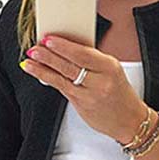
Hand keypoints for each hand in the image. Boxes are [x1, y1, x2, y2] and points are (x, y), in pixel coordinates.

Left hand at [20, 35, 148, 143]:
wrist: (129, 120)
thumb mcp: (112, 71)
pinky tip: (39, 74)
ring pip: (62, 79)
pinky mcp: (80, 105)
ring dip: (43, 69)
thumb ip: (91, 61)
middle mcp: (99, 81)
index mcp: (110, 67)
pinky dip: (48, 80)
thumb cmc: (120, 93)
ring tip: (29, 61)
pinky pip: (62, 89)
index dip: (64, 46)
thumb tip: (66, 48)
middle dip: (49, 56)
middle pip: (70, 66)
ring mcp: (89, 95)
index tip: (49, 39)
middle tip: (35, 48)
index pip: (83, 54)